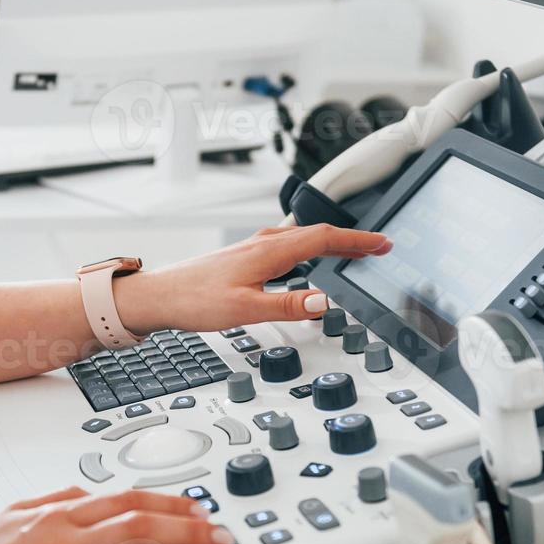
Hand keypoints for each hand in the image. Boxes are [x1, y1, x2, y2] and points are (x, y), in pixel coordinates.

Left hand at [116, 224, 391, 334]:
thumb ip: (287, 305)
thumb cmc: (195, 300)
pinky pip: (289, 245)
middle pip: (317, 234)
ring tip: (353, 251)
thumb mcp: (245, 309)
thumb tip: (324, 301)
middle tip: (378, 246)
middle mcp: (263, 243)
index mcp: (269, 251)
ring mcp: (254, 248)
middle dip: (351, 239)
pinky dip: (310, 249)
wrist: (160, 296)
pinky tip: (308, 260)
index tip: (382, 244)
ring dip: (331, 243)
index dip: (357, 241)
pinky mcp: (246, 256)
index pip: (324, 238)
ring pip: (303, 238)